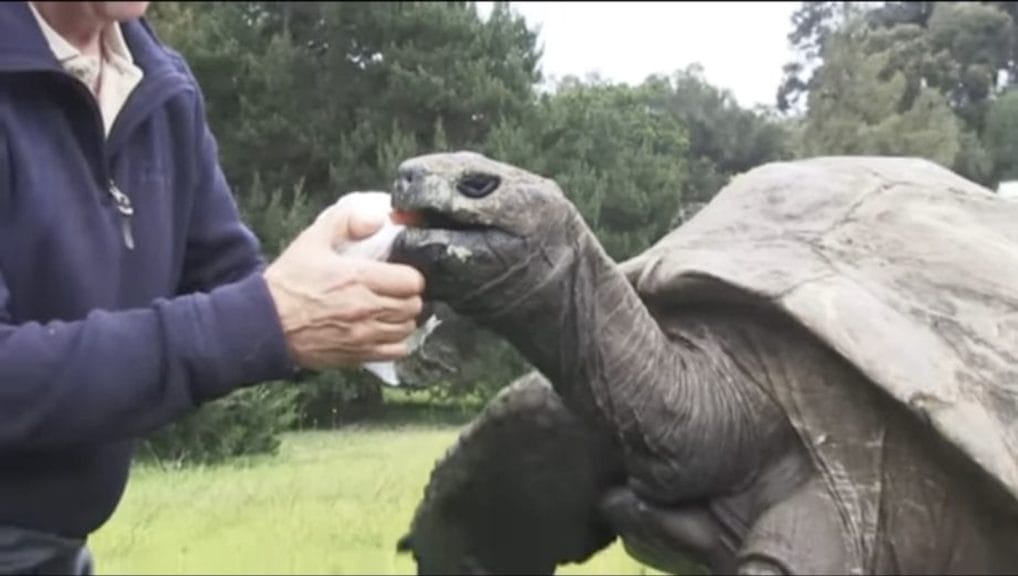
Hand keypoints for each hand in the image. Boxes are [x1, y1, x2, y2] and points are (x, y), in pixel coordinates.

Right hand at [263, 201, 424, 370]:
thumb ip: (345, 222)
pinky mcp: (357, 355)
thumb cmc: (288, 283)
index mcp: (359, 278)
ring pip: (407, 328)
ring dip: (403, 318)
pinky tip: (384, 332)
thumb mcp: (312, 241)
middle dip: (409, 296)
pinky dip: (396, 342)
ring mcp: (364, 335)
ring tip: (391, 311)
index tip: (400, 274)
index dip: (410, 276)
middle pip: (413, 305)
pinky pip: (395, 352)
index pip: (411, 281)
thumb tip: (377, 219)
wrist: (263, 324)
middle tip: (396, 291)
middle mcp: (367, 308)